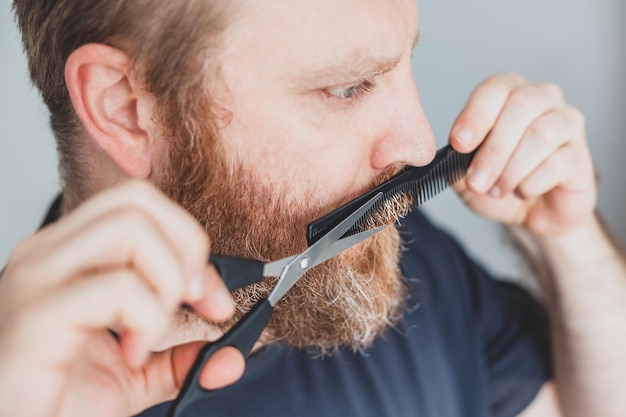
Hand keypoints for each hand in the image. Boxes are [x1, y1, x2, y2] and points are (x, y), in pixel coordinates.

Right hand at [0, 181, 244, 416]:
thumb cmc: (57, 401)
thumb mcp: (134, 376)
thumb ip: (181, 359)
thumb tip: (232, 357)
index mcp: (70, 254)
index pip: (142, 203)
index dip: (191, 241)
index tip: (213, 298)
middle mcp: (49, 253)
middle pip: (140, 200)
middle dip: (189, 251)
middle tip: (195, 304)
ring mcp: (38, 278)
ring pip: (132, 229)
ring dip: (168, 283)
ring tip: (152, 332)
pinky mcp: (36, 314)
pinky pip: (119, 288)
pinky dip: (147, 321)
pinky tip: (132, 354)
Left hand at [449, 73, 595, 235]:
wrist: (528, 213)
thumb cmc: (496, 182)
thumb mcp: (464, 171)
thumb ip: (455, 157)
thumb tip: (453, 149)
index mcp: (509, 92)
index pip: (494, 88)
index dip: (475, 116)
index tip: (459, 144)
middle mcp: (542, 98)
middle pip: (520, 107)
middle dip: (493, 150)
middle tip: (477, 181)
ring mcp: (567, 123)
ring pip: (540, 135)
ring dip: (511, 170)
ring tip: (497, 189)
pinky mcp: (581, 154)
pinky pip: (557, 163)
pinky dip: (531, 183)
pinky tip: (522, 191)